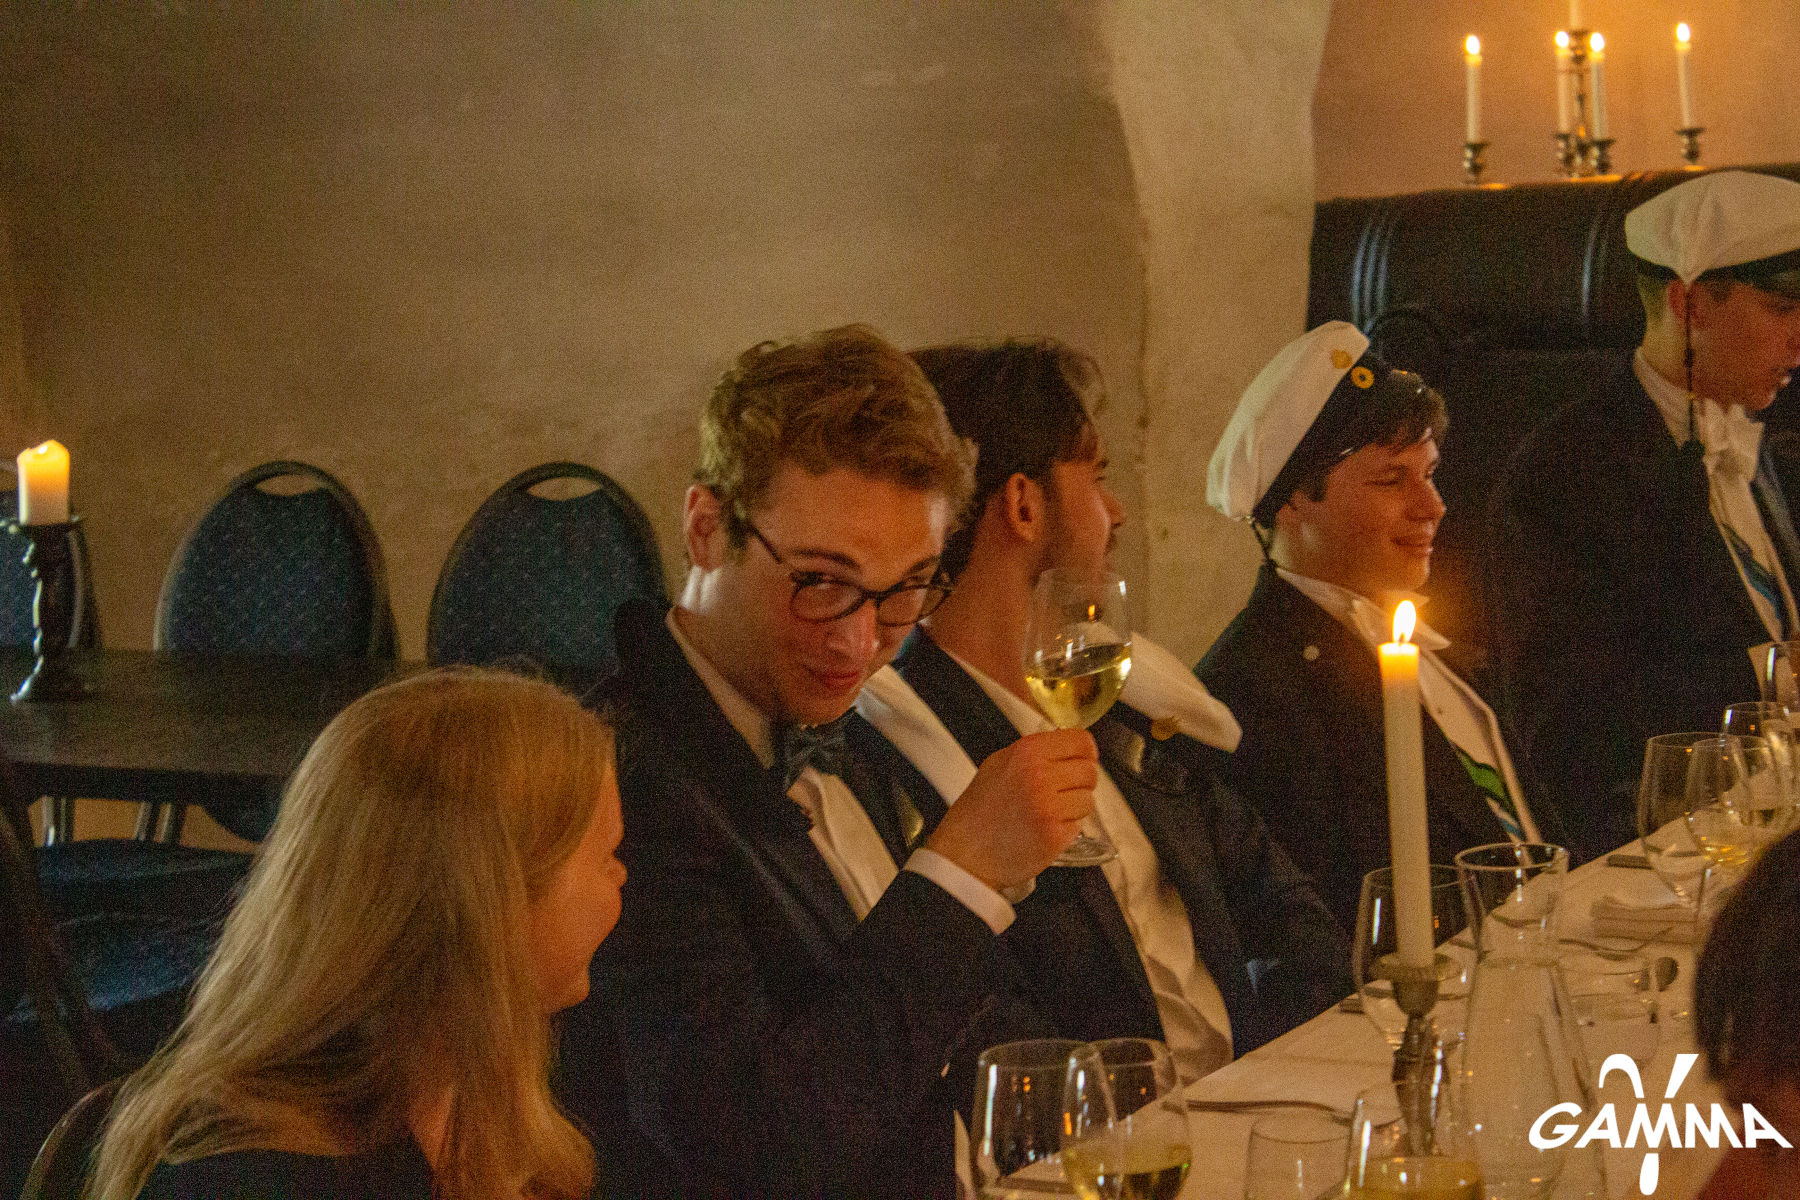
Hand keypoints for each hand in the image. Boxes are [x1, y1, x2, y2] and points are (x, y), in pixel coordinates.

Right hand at [925, 729, 1098, 890]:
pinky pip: (1079, 825)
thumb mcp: (998, 764)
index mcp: (1027, 752)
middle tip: (1062, 791)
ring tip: (1049, 813)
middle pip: (1089, 770)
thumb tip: (1065, 748)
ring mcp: (1049, 807)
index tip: (1082, 759)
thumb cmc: (978, 811)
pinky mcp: (1055, 835)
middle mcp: (1040, 775)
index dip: (1086, 752)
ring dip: (1074, 807)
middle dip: (1080, 782)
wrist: (965, 854)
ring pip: (1088, 799)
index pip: (1081, 740)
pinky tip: (1044, 829)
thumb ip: (1033, 752)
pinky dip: (1066, 829)